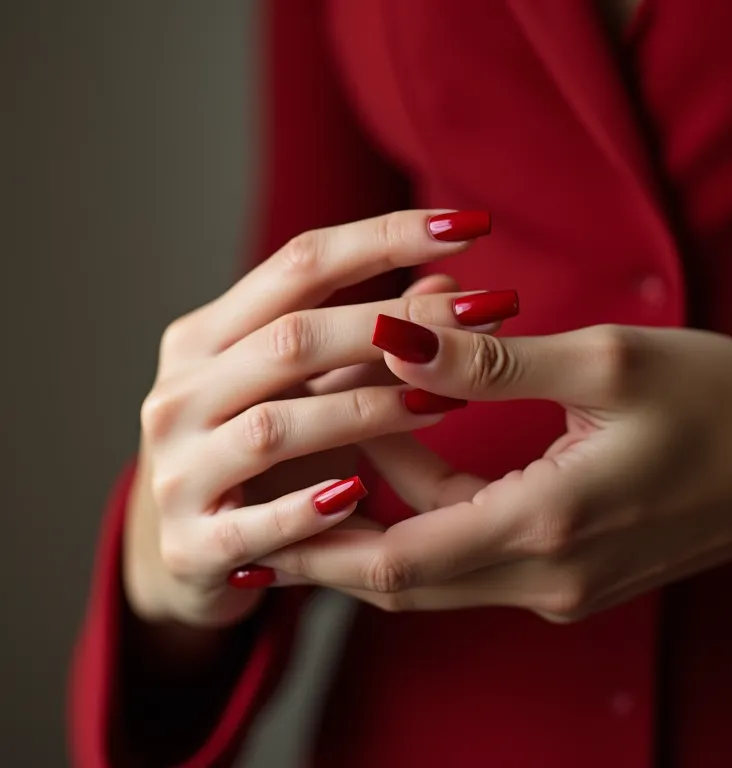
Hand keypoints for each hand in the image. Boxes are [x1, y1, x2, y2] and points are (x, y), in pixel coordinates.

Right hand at [124, 210, 517, 626]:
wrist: (190, 546)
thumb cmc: (262, 457)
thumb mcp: (308, 389)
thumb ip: (370, 338)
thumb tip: (450, 282)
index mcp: (205, 338)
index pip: (301, 264)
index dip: (387, 238)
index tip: (472, 224)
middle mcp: (179, 391)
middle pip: (293, 336)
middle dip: (395, 323)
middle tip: (485, 314)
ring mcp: (179, 468)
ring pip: (277, 425)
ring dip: (368, 411)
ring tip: (444, 402)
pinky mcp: (190, 543)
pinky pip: (255, 524)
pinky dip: (309, 509)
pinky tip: (361, 496)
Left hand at [262, 320, 731, 620]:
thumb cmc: (722, 403)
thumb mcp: (607, 363)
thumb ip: (490, 361)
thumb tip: (395, 335)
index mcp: (548, 528)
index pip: (396, 559)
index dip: (320, 539)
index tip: (263, 510)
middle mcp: (543, 576)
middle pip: (400, 577)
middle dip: (331, 536)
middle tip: (273, 492)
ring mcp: (556, 582)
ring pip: (432, 564)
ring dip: (381, 505)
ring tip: (342, 435)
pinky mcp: (566, 569)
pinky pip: (470, 550)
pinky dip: (428, 506)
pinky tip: (409, 445)